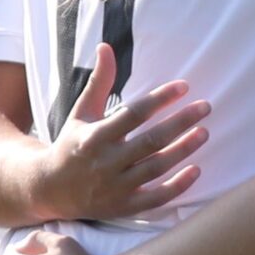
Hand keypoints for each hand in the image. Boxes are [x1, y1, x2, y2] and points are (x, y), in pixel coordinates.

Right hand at [34, 45, 210, 220]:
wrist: (49, 189)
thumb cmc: (71, 145)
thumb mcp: (81, 113)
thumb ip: (99, 82)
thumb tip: (106, 46)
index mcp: (94, 137)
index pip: (133, 114)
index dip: (160, 99)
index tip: (184, 86)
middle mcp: (105, 163)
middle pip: (150, 141)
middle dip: (180, 123)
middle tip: (206, 107)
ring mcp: (115, 188)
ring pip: (156, 168)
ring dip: (183, 151)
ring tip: (204, 132)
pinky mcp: (124, 207)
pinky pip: (156, 199)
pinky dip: (177, 186)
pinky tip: (197, 170)